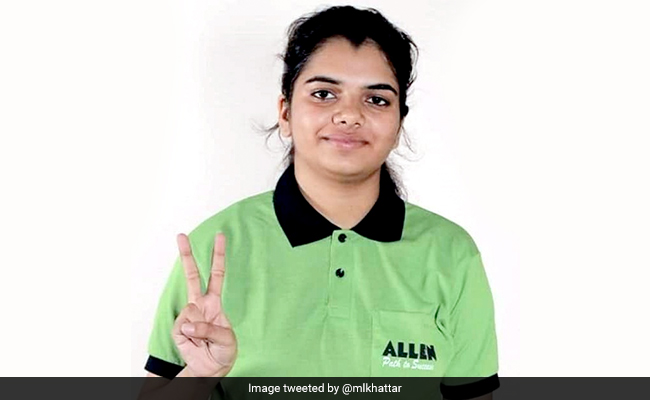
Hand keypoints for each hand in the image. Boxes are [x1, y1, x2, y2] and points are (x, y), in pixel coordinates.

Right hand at [172, 233, 236, 376]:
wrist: (211, 368)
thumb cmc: (223, 351)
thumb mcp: (227, 340)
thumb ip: (210, 330)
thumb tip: (187, 323)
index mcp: (215, 301)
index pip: (217, 274)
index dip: (218, 256)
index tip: (220, 236)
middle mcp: (200, 304)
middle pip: (192, 276)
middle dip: (186, 255)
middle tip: (180, 235)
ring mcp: (188, 315)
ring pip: (190, 312)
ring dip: (200, 330)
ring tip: (204, 341)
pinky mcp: (178, 328)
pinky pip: (183, 327)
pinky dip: (191, 337)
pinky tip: (194, 342)